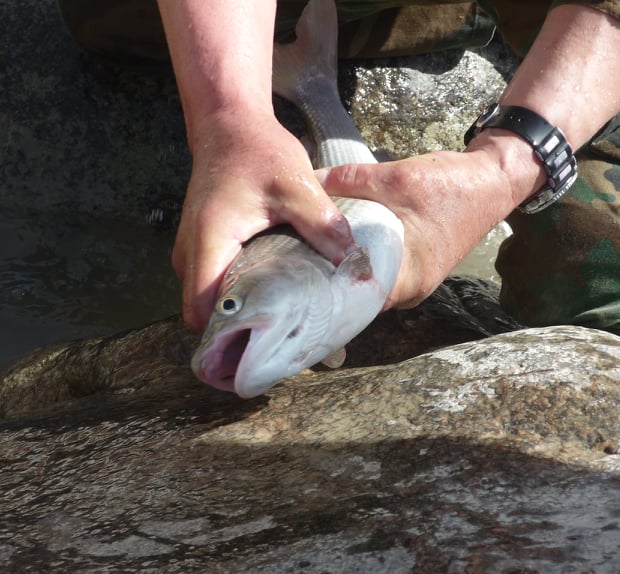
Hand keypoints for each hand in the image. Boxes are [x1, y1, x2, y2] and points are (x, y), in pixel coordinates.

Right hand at [173, 111, 356, 330]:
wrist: (230, 128)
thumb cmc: (258, 153)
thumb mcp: (297, 186)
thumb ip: (324, 225)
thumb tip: (354, 263)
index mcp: (209, 242)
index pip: (203, 311)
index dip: (229, 334)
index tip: (265, 343)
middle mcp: (191, 254)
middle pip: (206, 315)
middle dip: (239, 331)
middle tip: (283, 336)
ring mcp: (192, 253)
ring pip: (209, 303)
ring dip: (240, 313)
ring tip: (282, 317)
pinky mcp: (202, 250)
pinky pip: (215, 286)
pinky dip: (239, 295)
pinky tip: (273, 292)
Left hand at [317, 147, 528, 308]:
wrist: (494, 180)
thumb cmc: (453, 186)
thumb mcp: (398, 176)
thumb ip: (351, 180)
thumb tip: (309, 180)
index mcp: (409, 278)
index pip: (356, 300)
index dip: (325, 287)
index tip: (296, 273)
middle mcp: (413, 289)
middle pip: (361, 293)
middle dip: (331, 275)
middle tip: (296, 256)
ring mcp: (418, 280)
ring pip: (372, 281)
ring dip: (348, 266)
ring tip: (312, 248)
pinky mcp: (419, 267)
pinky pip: (384, 270)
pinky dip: (366, 258)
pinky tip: (343, 241)